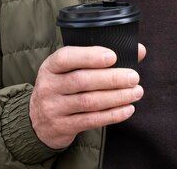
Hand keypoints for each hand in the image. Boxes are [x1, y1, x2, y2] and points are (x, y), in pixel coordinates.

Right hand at [29, 43, 146, 149]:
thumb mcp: (70, 69)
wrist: (38, 121)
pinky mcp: (63, 127)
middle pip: (82, 80)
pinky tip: (127, 109)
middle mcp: (49, 86)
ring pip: (89, 102)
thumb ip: (99, 58)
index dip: (90, 56)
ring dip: (116, 97)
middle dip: (111, 78)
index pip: (66, 57)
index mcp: (50, 66)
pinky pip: (91, 120)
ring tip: (136, 92)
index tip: (113, 56)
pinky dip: (112, 115)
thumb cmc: (63, 87)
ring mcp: (54, 108)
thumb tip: (138, 50)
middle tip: (134, 77)